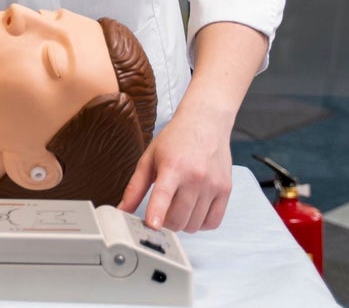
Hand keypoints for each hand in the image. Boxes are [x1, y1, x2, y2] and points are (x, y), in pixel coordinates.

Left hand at [116, 103, 235, 232]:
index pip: (164, 194)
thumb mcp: (149, 158)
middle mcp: (195, 176)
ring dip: (183, 224)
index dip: (157, 212)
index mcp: (173, 166)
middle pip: (179, 218)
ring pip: (195, 224)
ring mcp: (213, 185)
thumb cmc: (176, 139)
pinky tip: (193, 211)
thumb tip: (122, 209)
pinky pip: (213, 222)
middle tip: (160, 216)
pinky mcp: (225, 190)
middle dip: (165, 224)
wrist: (205, 123)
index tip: (153, 225)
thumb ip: (134, 187)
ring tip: (177, 208)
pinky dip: (201, 224)